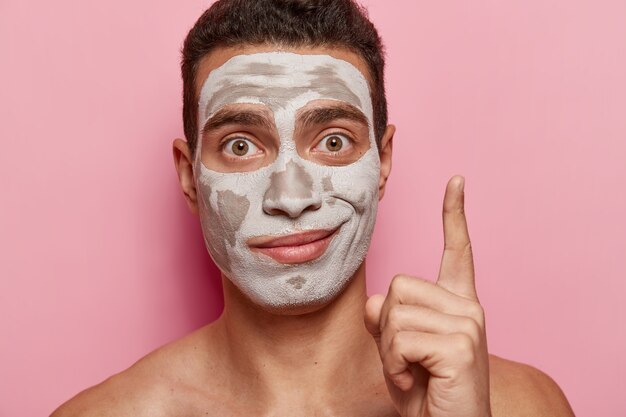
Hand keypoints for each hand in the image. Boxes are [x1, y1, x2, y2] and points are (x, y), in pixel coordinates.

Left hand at [365, 176, 490, 416]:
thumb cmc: (425, 394)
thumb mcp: (395, 350)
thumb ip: (385, 319)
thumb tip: (374, 301)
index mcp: (457, 304)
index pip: (458, 251)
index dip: (454, 216)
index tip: (456, 181)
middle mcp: (468, 308)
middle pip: (398, 286)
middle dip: (386, 327)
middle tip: (406, 360)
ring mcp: (468, 324)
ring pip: (394, 311)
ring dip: (389, 350)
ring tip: (412, 371)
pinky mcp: (461, 344)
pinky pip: (400, 338)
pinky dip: (394, 365)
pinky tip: (417, 381)